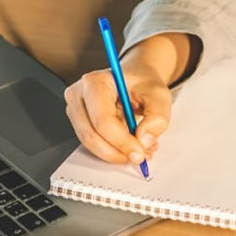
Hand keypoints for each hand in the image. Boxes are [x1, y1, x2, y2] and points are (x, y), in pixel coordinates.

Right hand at [63, 34, 187, 164]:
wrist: (135, 79)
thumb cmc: (142, 83)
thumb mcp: (159, 95)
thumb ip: (157, 117)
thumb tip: (143, 139)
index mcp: (95, 82)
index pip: (103, 120)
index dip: (121, 141)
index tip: (139, 152)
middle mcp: (78, 95)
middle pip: (91, 135)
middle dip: (117, 152)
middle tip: (139, 156)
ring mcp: (75, 109)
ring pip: (91, 143)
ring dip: (115, 152)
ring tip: (139, 148)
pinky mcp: (79, 122)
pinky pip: (93, 144)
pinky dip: (112, 150)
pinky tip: (129, 145)